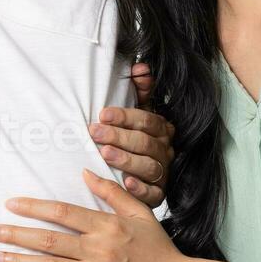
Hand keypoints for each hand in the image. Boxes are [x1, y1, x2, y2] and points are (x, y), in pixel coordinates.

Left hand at [0, 169, 187, 261]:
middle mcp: (98, 250)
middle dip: (16, 234)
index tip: (10, 204)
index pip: (62, 213)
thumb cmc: (157, 247)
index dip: (34, 208)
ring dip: (18, 260)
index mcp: (106, 226)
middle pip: (49, 240)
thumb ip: (111, 192)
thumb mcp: (139, 212)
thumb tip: (84, 171)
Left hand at [91, 62, 173, 206]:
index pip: (147, 120)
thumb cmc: (134, 138)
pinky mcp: (158, 195)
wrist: (138, 173)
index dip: (125, 116)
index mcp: (161, 129)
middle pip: (146, 143)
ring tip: (105, 154)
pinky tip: (126, 183)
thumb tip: (140, 66)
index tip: (102, 114)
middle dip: (119, 137)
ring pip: (149, 167)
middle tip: (95, 133)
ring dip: (127, 160)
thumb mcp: (138, 112)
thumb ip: (141, 90)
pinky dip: (141, 189)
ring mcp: (163, 174)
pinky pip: (154, 194)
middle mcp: (165, 151)